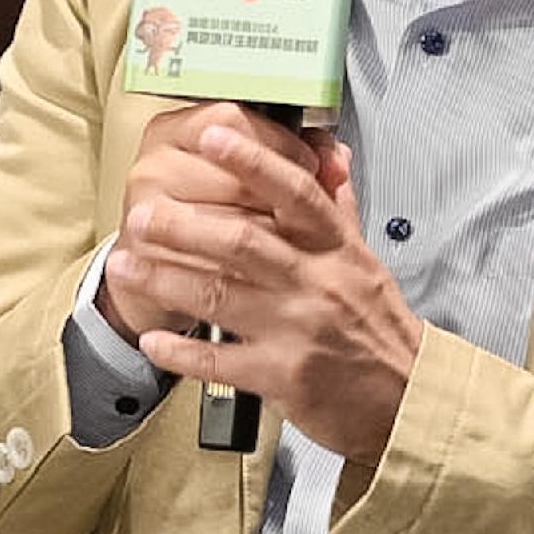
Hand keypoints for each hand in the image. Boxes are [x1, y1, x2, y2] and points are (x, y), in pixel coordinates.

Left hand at [112, 112, 423, 464]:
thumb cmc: (379, 329)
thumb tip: (329, 153)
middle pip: (241, 240)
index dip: (251, 159)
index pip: (294, 191)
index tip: (211, 134)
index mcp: (335, 248)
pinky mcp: (282, 376)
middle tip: (142, 212)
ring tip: (126, 265)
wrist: (406, 398)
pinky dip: (181, 351)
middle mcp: (315, 282)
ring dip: (165, 278)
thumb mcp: (365, 260)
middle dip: (183, 225)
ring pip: (219, 295)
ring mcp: (297, 330)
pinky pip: (220, 360)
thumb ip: (338, 206)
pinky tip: (152, 340)